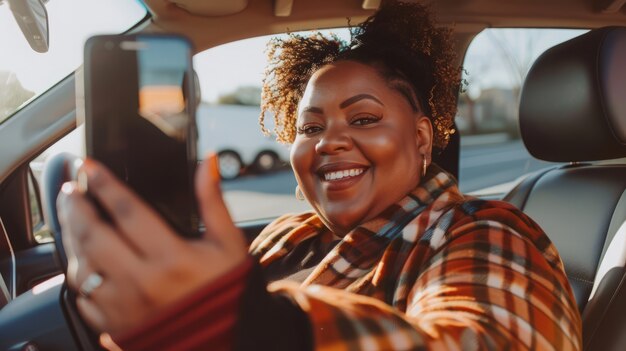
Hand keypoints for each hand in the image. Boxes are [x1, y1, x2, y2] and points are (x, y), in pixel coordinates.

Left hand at [57, 154, 246, 335]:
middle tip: (71, 188)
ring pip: (81, 265)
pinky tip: (81, 256)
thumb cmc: (223, 290)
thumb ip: (212, 201)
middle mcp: (142, 281)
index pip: (127, 211)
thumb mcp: (227, 243)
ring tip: (71, 216)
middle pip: (94, 235)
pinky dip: (78, 272)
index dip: (104, 184)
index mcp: (172, 258)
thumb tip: (208, 163)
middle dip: (76, 206)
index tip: (89, 166)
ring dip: (70, 236)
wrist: (218, 339)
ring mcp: (123, 305)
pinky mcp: (112, 323)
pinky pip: (82, 295)